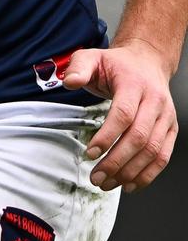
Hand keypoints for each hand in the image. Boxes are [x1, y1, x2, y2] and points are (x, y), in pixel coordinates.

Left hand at [62, 41, 177, 192]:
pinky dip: (148, 174)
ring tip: (108, 183)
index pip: (123, 114)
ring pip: (153, 151)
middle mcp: (155, 101)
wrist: (147, 61)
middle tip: (96, 177)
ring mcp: (166, 117)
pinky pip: (162, 156)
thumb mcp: (93, 57)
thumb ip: (79, 67)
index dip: (107, 136)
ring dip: (130, 172)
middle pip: (139, 137)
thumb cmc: (118, 64)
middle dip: (116, 161)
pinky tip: (129, 184)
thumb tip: (69, 81)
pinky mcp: (170, 129)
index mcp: (134, 83)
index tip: (91, 153)